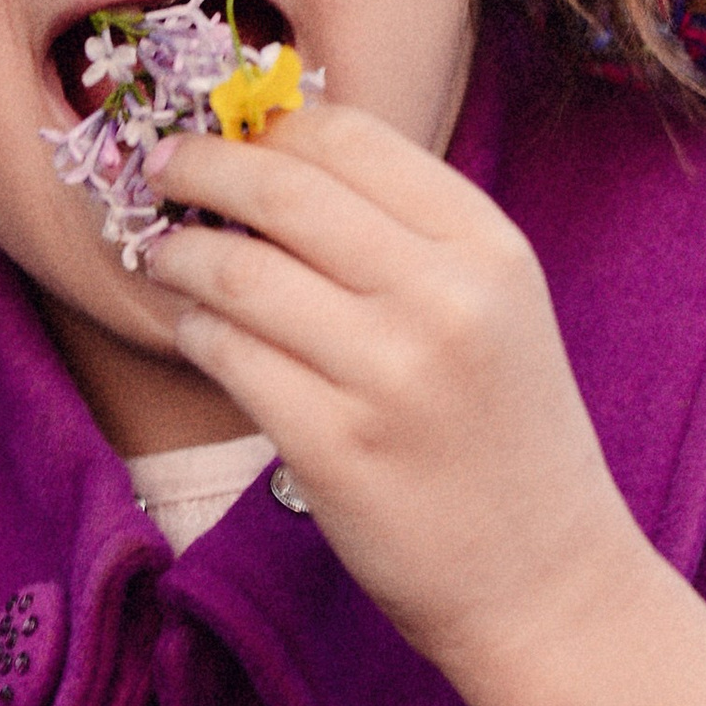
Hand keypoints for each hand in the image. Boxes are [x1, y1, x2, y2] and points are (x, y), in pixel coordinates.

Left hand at [141, 97, 647, 688]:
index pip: (353, 140)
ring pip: (238, 273)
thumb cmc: (504, 436)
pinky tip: (195, 330)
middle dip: (203, 167)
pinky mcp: (332, 447)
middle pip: (284, 191)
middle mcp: (444, 298)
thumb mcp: (494, 308)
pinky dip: (195, 332)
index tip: (226, 127)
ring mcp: (386, 375)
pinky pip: (228, 357)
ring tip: (164, 256)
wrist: (545, 581)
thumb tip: (276, 159)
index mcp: (488, 247)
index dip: (270, 124)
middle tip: (160, 168)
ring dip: (181, 255)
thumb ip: (406, 235)